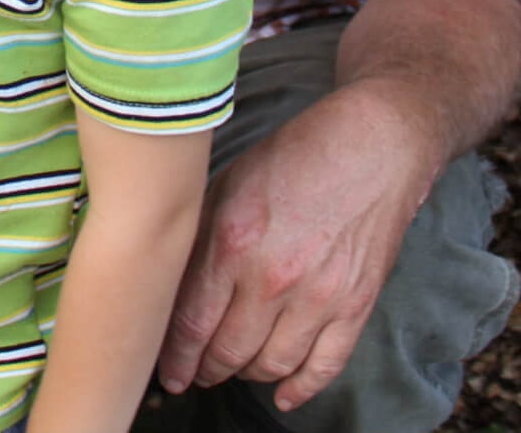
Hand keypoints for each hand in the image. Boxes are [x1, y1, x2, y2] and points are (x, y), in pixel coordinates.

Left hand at [157, 85, 432, 412]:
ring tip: (232, 370)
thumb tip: (174, 279)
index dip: (176, 355)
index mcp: (233, 240)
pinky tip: (282, 394)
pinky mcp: (356, 305)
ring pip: (272, 364)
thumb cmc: (294, 156)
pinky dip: (301, 388)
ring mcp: (319, 296)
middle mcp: (273, 276)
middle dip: (206, 368)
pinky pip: (325, 366)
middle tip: (195, 373)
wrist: (373, 146)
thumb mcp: (229, 182)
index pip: (193, 320)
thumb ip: (202, 234)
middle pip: (229, 349)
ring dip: (247, 374)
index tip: (167, 371)